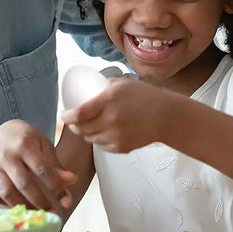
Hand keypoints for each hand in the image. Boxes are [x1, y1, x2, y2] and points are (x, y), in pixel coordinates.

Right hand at [0, 120, 77, 212]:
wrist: (4, 131)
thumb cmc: (28, 140)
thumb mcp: (44, 146)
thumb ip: (56, 165)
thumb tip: (71, 181)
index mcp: (24, 143)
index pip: (42, 169)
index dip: (55, 187)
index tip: (66, 201)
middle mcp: (5, 154)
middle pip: (24, 184)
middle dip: (40, 201)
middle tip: (52, 212)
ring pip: (7, 192)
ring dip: (24, 206)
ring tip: (38, 213)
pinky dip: (8, 205)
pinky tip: (21, 209)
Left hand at [61, 78, 175, 152]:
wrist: (167, 116)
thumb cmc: (147, 97)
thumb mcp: (124, 83)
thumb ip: (105, 86)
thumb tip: (91, 86)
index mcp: (109, 101)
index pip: (79, 114)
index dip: (68, 117)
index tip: (65, 115)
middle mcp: (111, 120)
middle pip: (81, 129)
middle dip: (74, 126)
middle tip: (74, 121)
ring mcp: (116, 136)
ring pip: (91, 139)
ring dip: (87, 134)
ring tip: (90, 126)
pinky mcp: (122, 148)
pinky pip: (103, 146)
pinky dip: (100, 140)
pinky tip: (105, 133)